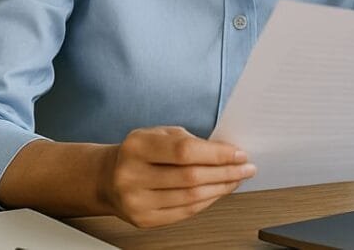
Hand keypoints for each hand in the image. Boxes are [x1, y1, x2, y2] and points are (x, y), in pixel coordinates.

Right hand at [101, 126, 255, 227]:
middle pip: (191, 177)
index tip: (239, 154)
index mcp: (136, 146)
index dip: (217, 154)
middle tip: (246, 168)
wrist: (108, 178)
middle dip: (225, 172)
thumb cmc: (139, 152)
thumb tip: (227, 152)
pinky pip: (185, 213)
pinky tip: (218, 191)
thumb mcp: (158, 134)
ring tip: (236, 179)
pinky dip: (207, 202)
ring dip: (221, 188)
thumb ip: (189, 141)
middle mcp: (132, 175)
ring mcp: (136, 201)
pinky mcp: (144, 220)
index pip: (184, 151)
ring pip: (191, 198)